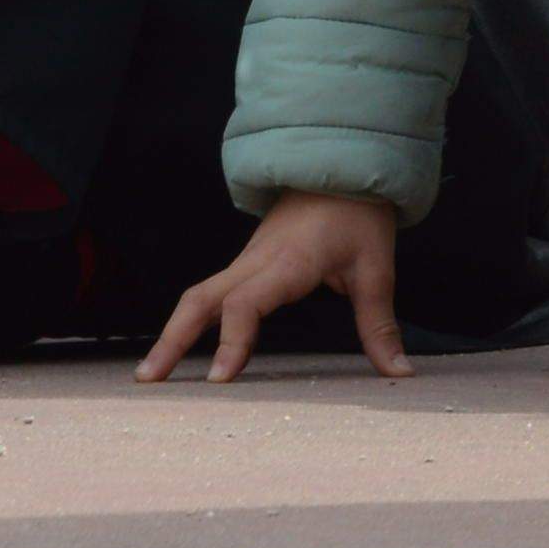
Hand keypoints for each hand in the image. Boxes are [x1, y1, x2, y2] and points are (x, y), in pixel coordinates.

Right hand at [139, 189, 408, 382]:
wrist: (346, 165)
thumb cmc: (361, 215)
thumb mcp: (377, 270)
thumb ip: (380, 325)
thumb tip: (399, 373)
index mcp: (287, 262)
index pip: (246, 303)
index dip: (231, 341)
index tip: (220, 379)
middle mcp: (256, 260)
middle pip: (200, 299)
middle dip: (172, 340)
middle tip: (149, 382)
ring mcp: (247, 259)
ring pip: (198, 294)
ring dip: (174, 331)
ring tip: (152, 373)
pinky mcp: (247, 262)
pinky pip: (212, 292)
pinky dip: (191, 319)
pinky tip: (182, 345)